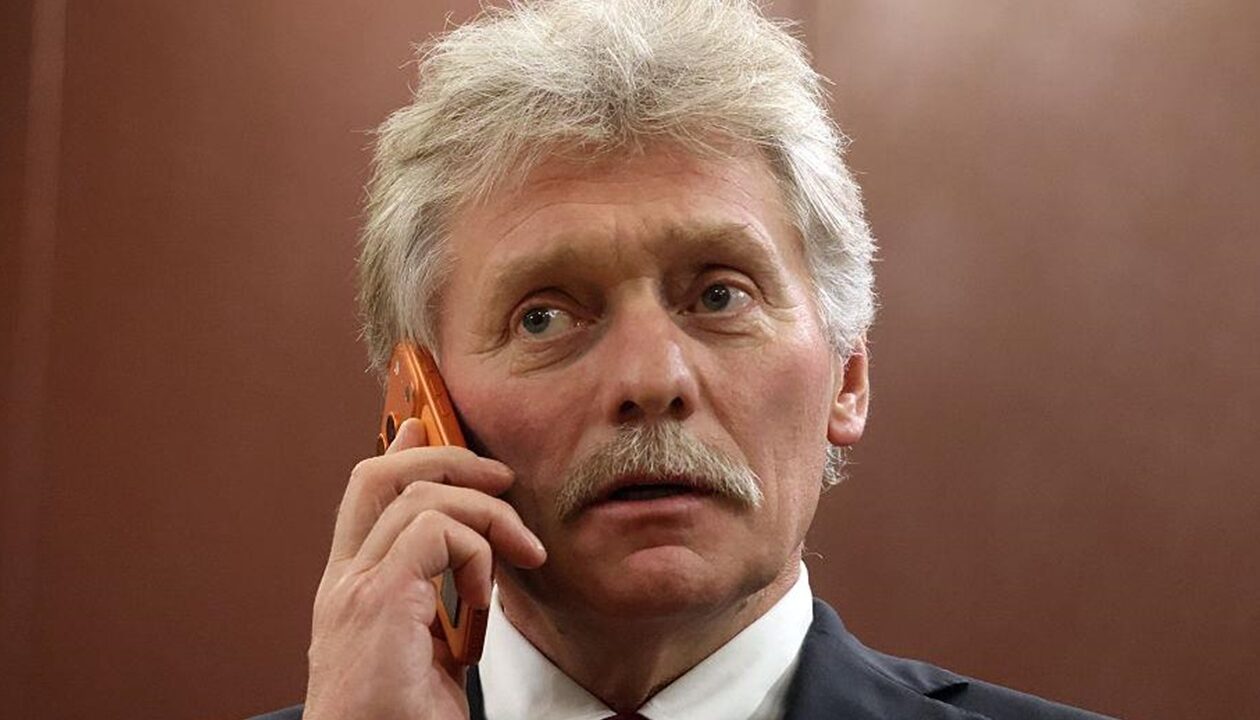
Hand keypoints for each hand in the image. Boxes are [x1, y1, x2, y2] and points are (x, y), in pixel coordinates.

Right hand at [303, 418, 545, 719]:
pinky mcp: (377, 605)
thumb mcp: (427, 655)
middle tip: (501, 479)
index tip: (430, 424)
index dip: (402, 451)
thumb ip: (437, 607)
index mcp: (352, 592)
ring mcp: (354, 591)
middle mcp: (343, 584)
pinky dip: (475, 549)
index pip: (367, 496)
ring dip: (484, 512)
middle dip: (448, 456)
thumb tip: (471, 575)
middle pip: (379, 475)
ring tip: (519, 551)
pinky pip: (434, 532)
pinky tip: (484, 592)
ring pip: (417, 496)